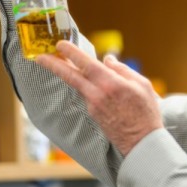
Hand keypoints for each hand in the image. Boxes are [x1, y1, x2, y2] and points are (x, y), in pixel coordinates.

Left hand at [36, 41, 163, 156]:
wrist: (142, 142)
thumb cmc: (146, 112)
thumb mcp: (142, 85)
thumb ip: (123, 70)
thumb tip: (108, 60)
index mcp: (111, 84)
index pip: (86, 64)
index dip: (71, 53)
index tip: (60, 44)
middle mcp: (97, 94)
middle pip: (71, 76)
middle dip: (53, 65)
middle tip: (39, 56)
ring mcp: (93, 106)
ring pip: (77, 85)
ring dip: (67, 74)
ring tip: (58, 64)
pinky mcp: (93, 115)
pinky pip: (87, 95)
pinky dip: (85, 86)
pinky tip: (88, 83)